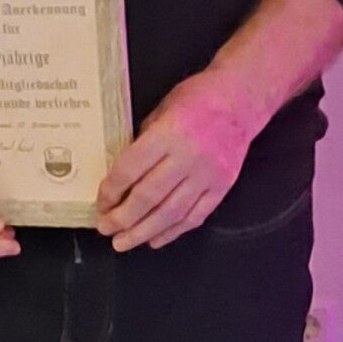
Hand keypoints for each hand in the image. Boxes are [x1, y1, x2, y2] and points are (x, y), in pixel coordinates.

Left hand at [98, 71, 256, 250]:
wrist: (242, 100)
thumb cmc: (197, 98)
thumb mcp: (161, 110)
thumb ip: (143, 142)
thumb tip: (121, 176)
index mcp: (168, 133)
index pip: (131, 169)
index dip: (111, 191)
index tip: (100, 203)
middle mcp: (189, 157)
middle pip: (149, 197)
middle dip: (122, 218)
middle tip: (105, 229)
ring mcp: (208, 175)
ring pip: (171, 213)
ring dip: (144, 232)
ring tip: (123, 243)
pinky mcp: (223, 187)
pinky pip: (196, 216)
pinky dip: (174, 231)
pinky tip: (155, 240)